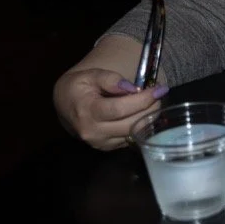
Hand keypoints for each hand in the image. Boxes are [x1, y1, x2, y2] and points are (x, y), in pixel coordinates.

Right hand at [53, 68, 168, 150]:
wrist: (65, 106)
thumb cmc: (79, 87)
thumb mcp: (91, 75)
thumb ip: (110, 79)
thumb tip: (133, 88)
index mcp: (87, 112)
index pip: (120, 109)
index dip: (142, 100)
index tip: (159, 89)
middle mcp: (93, 132)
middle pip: (131, 124)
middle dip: (151, 107)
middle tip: (159, 93)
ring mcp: (100, 143)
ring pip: (134, 133)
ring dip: (149, 116)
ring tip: (154, 100)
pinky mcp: (107, 148)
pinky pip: (131, 138)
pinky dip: (141, 125)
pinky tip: (143, 111)